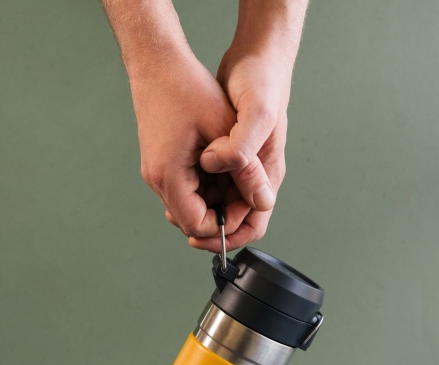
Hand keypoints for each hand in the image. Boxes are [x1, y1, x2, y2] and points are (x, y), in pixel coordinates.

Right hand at [129, 49, 254, 248]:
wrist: (156, 63)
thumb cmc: (186, 87)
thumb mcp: (224, 128)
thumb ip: (246, 169)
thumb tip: (264, 201)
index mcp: (169, 176)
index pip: (197, 226)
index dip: (225, 224)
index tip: (244, 205)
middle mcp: (157, 180)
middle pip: (192, 221)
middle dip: (221, 211)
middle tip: (243, 188)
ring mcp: (157, 173)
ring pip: (190, 206)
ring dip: (215, 197)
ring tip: (234, 173)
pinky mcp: (160, 165)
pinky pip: (185, 189)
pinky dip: (206, 185)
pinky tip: (222, 164)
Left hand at [195, 45, 292, 251]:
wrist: (256, 54)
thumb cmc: (262, 81)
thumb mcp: (256, 116)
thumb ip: (245, 155)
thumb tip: (233, 184)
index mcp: (268, 172)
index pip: (252, 223)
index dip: (225, 235)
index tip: (197, 236)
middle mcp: (256, 174)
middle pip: (231, 217)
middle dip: (205, 223)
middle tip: (175, 217)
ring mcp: (240, 164)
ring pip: (217, 200)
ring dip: (196, 204)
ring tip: (171, 200)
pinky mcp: (226, 153)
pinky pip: (210, 181)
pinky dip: (194, 185)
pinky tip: (176, 177)